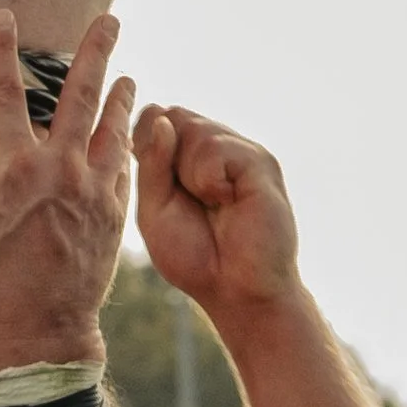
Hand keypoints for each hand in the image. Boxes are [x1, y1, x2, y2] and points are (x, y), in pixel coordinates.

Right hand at [0, 12, 133, 365]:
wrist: (37, 327)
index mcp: (14, 166)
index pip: (6, 92)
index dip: (2, 49)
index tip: (5, 15)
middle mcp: (59, 168)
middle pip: (81, 95)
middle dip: (95, 51)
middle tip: (108, 19)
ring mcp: (93, 190)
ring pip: (113, 128)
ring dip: (121, 97)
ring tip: (128, 74)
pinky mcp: (115, 213)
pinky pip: (124, 168)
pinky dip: (127, 145)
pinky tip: (130, 135)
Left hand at [133, 105, 302, 321]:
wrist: (237, 291)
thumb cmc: (195, 257)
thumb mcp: (154, 211)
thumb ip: (152, 165)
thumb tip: (163, 117)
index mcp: (186, 158)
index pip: (156, 117)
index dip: (146, 140)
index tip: (158, 181)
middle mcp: (215, 148)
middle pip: (174, 115)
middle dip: (166, 156)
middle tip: (187, 197)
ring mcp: (240, 152)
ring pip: (195, 127)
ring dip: (189, 172)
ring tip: (211, 204)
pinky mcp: (261, 161)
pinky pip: (217, 147)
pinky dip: (209, 179)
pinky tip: (228, 202)